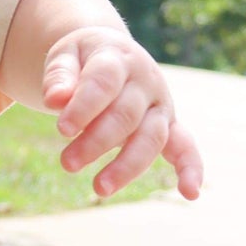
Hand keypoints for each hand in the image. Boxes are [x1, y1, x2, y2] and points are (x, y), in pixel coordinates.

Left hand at [42, 27, 203, 200]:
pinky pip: (186, 147)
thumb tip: (54, 100)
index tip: (62, 130)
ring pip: (151, 137)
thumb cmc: (83, 58)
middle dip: (96, 142)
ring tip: (100, 188)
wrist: (111, 51)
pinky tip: (190, 193)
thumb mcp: (64, 55)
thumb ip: (59, 75)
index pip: (104, 82)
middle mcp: (145, 82)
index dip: (84, 107)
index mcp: (118, 58)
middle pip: (126, 115)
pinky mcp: (170, 125)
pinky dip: (191, 168)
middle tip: (67, 163)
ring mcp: (160, 105)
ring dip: (127, 165)